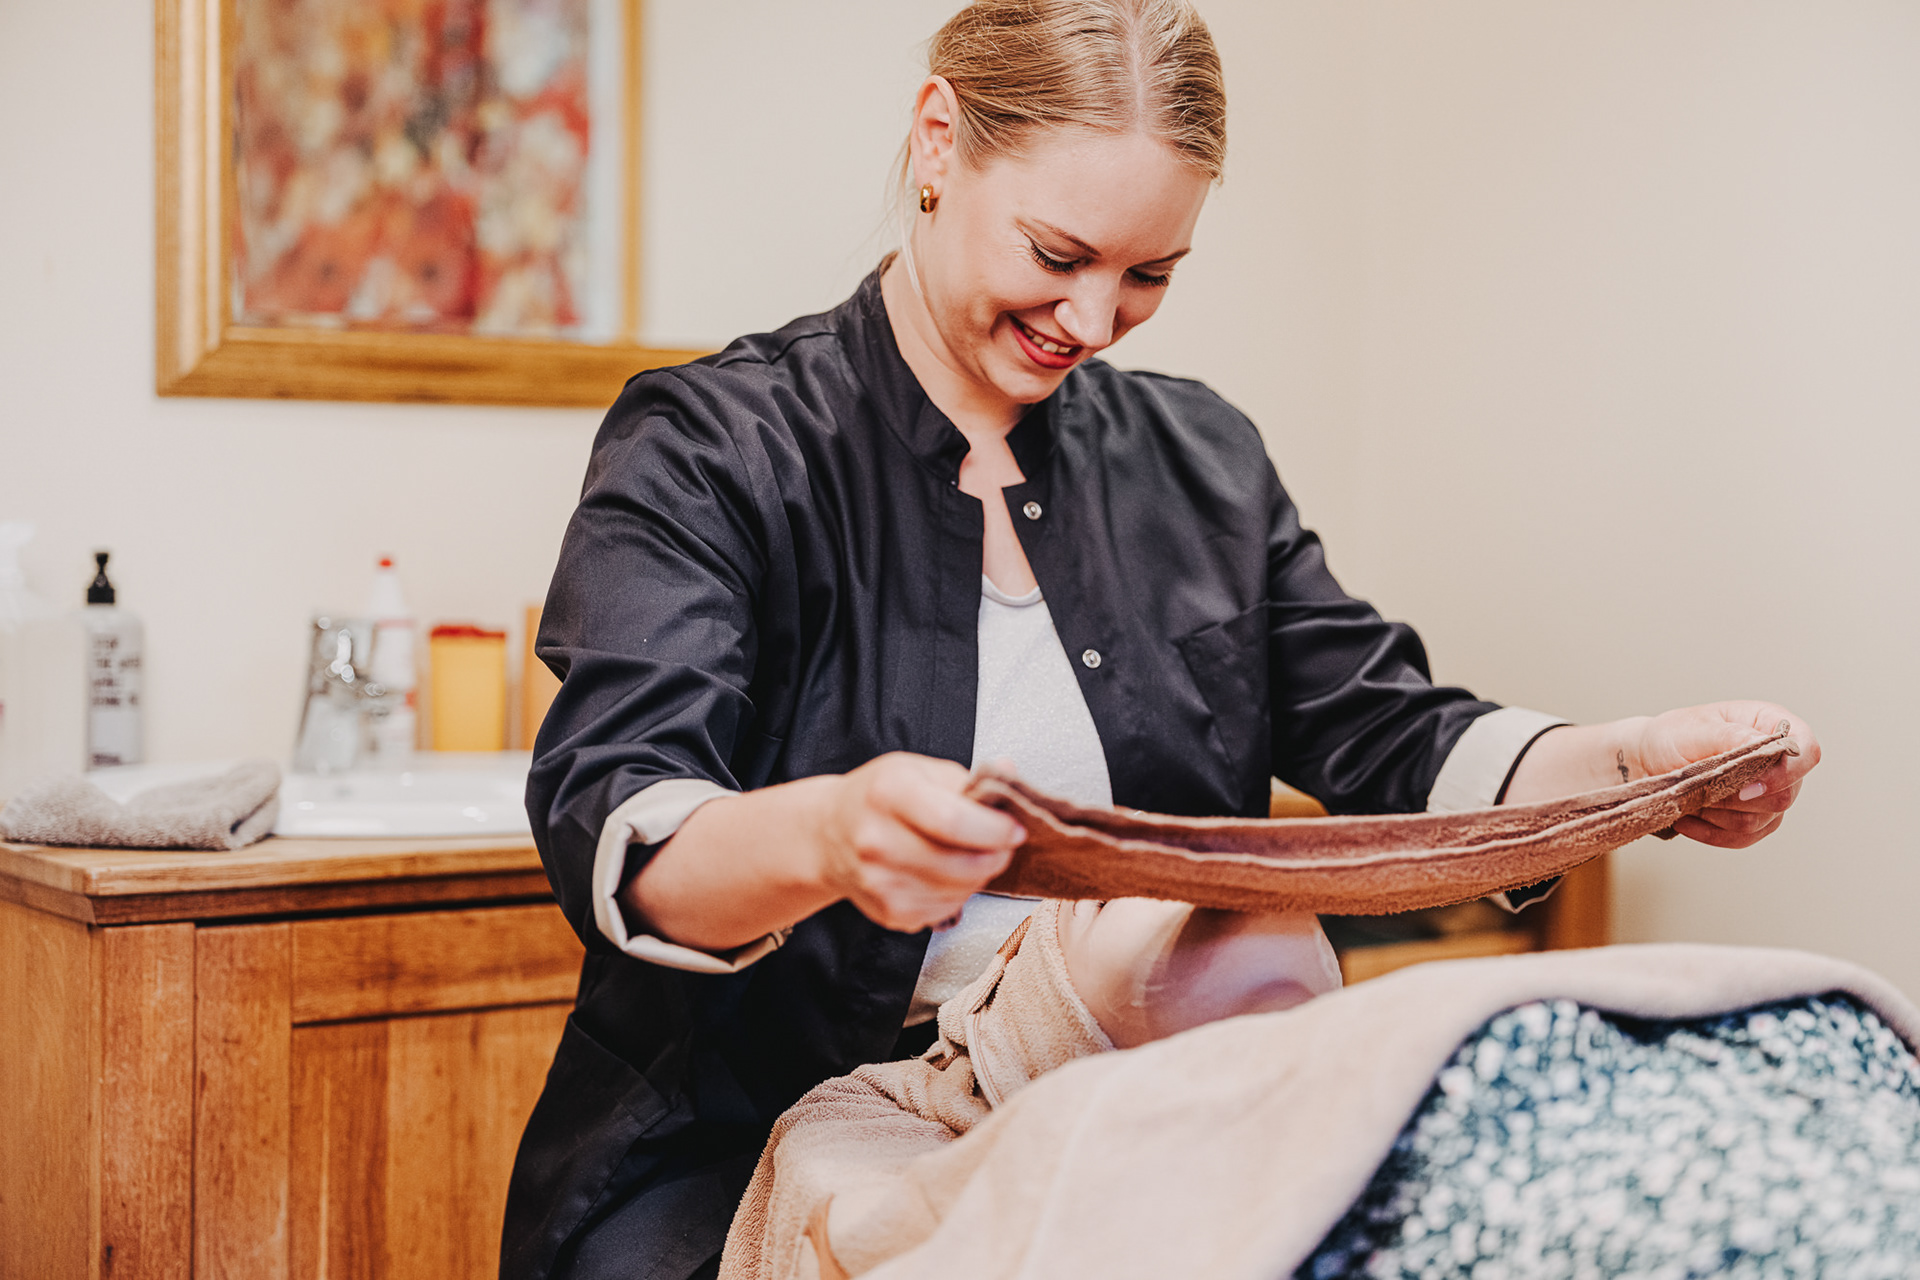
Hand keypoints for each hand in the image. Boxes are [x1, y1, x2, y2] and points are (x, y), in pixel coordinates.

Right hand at [816, 753, 1026, 931]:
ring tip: (968, 853)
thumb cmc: (878, 797)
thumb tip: (1009, 777)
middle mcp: (878, 841)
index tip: (1014, 828)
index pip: (954, 821)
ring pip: (960, 891)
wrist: (829, 834)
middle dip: (996, 855)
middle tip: (1002, 843)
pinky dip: (958, 892)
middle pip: (961, 864)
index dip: (995, 830)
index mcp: (888, 794)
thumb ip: (967, 778)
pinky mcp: (890, 912)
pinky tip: (944, 872)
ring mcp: (881, 882)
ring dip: (979, 875)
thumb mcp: (918, 770)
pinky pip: (947, 908)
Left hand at [1628, 701, 1821, 848]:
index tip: (1749, 785)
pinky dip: (1712, 832)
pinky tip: (1687, 819)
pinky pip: (1744, 838)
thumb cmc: (1673, 737)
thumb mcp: (1695, 729)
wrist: (1648, 761)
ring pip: (1762, 821)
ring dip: (1719, 815)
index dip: (1787, 772)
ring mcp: (1770, 793)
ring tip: (1690, 797)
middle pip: (1784, 796)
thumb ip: (1730, 738)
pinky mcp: (1754, 819)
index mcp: (1770, 725)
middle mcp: (1779, 761)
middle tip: (1700, 786)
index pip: (1807, 750)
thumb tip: (1764, 747)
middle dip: (1736, 798)